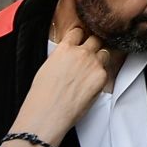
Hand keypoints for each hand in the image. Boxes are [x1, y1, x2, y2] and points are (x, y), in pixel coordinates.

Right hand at [9, 26, 110, 145]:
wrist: (47, 114)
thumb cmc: (41, 97)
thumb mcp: (46, 68)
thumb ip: (61, 57)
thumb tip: (68, 56)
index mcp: (64, 49)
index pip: (77, 32)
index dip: (79, 37)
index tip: (80, 40)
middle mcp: (81, 53)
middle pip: (95, 39)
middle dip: (92, 45)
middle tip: (88, 56)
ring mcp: (93, 63)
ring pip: (104, 53)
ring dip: (99, 59)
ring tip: (90, 71)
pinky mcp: (102, 76)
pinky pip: (106, 70)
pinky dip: (101, 75)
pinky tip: (91, 84)